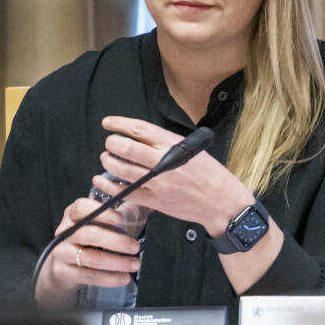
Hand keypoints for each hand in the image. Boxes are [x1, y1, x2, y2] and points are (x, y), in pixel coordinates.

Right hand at [33, 195, 143, 307]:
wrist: (62, 266)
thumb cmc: (86, 241)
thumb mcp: (95, 224)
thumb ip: (115, 216)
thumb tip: (142, 205)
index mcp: (72, 216)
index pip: (81, 208)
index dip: (101, 213)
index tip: (119, 218)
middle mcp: (64, 232)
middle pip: (89, 234)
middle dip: (116, 241)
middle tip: (135, 246)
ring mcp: (62, 253)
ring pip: (91, 258)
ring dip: (116, 262)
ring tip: (134, 264)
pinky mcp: (63, 272)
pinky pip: (89, 276)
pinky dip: (109, 278)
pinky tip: (123, 277)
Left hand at [93, 116, 252, 237]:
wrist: (221, 202)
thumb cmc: (209, 174)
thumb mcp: (192, 148)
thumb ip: (166, 142)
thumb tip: (139, 135)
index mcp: (173, 144)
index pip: (139, 129)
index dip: (119, 124)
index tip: (108, 122)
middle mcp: (163, 161)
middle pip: (126, 147)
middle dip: (112, 143)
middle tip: (109, 143)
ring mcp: (158, 183)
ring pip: (122, 169)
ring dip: (109, 162)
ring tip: (106, 158)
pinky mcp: (155, 201)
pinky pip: (126, 192)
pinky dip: (110, 186)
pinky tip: (103, 180)